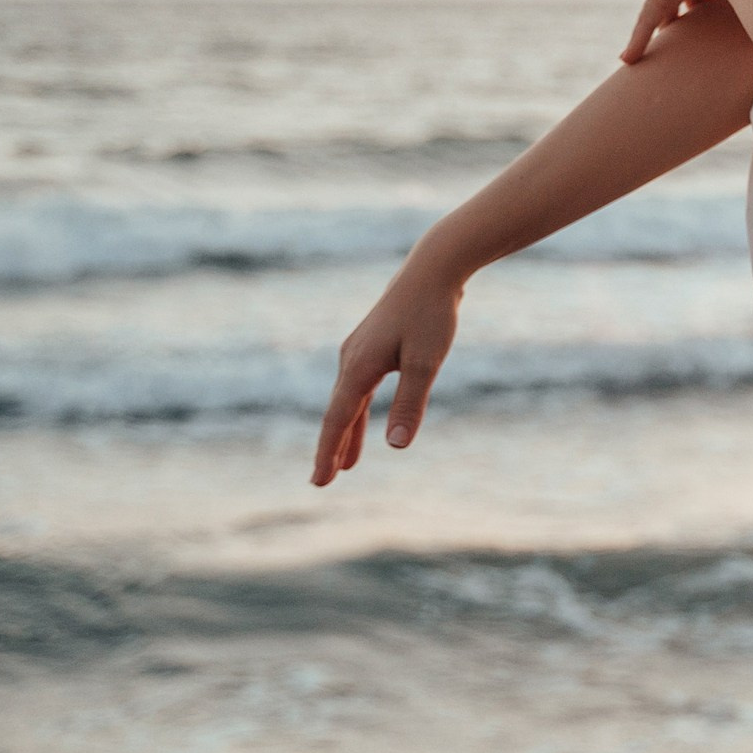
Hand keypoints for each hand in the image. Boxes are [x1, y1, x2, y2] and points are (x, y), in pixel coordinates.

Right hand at [311, 257, 464, 485]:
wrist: (433, 270)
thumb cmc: (431, 314)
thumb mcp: (426, 363)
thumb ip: (410, 403)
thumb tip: (396, 445)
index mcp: (359, 368)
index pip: (338, 420)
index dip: (328, 453)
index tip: (319, 482)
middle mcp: (351, 360)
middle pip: (338, 413)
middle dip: (331, 449)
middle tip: (321, 483)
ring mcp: (359, 351)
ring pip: (348, 401)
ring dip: (346, 432)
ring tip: (345, 464)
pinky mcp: (371, 344)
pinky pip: (359, 387)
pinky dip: (359, 409)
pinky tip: (363, 419)